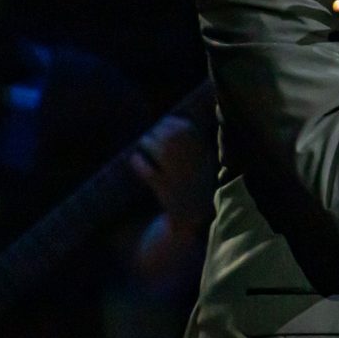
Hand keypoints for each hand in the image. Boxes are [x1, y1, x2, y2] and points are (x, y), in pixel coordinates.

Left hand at [130, 114, 211, 229]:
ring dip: (150, 142)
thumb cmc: (195, 185)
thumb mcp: (203, 164)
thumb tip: (176, 120)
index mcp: (203, 157)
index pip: (187, 130)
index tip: (164, 122)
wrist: (193, 217)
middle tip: (151, 132)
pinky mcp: (166, 192)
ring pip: (162, 152)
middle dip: (159, 130)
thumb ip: (195, 144)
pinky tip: (135, 159)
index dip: (173, 122)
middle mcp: (193, 166)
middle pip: (173, 138)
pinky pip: (151, 174)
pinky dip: (140, 165)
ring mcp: (179, 179)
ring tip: (144, 141)